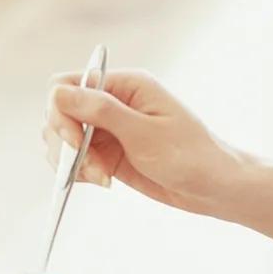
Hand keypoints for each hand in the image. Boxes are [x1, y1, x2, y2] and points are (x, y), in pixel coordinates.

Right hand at [42, 70, 242, 216]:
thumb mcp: (144, 133)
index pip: (67, 85)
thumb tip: (58, 93)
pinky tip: (102, 181)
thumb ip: (101, 111)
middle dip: (66, 143)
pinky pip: (77, 159)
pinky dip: (80, 172)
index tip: (76, 142)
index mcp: (125, 85)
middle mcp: (113, 103)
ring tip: (101, 178)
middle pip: (61, 112)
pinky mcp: (109, 153)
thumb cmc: (190, 156)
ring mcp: (109, 129)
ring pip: (64, 138)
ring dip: (73, 161)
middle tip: (91, 167)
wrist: (214, 188)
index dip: (62, 113)